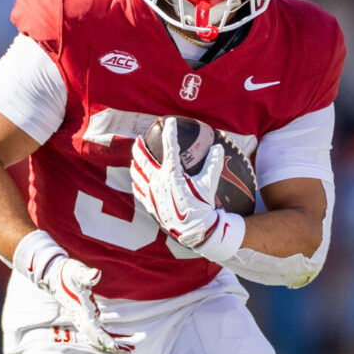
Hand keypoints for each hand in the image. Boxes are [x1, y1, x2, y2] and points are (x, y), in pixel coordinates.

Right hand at [13, 230, 130, 353]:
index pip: (93, 332)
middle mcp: (82, 319)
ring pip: (100, 338)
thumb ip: (86, 275)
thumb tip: (96, 273)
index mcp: (81, 313)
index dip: (104, 340)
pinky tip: (124, 337)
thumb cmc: (68, 273)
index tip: (116, 347)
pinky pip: (101, 330)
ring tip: (130, 348)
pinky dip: (112, 336)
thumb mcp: (77, 272)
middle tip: (129, 350)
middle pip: (97, 340)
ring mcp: (85, 319)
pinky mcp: (88, 316)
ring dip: (114, 344)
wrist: (55, 274)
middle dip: (112, 347)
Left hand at [129, 120, 232, 252]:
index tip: (170, 123)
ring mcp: (152, 193)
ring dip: (135, 163)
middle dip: (140, 147)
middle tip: (139, 138)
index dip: (170, 133)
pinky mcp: (150, 204)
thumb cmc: (202, 207)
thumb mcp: (209, 185)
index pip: (170, 148)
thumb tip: (218, 148)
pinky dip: (136, 183)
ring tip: (135, 157)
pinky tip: (136, 180)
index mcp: (172, 174)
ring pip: (137, 174)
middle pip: (143, 159)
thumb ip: (213, 164)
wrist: (194, 231)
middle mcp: (158, 181)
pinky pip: (138, 191)